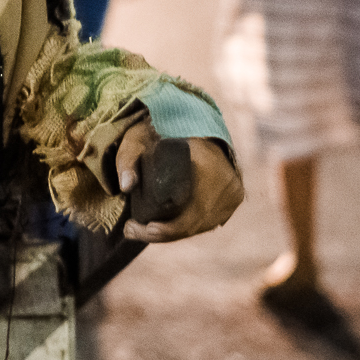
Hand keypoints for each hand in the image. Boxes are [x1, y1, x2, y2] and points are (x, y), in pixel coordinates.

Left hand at [115, 119, 243, 241]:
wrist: (191, 125)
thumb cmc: (160, 132)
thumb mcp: (137, 139)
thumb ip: (127, 158)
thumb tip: (126, 186)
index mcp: (209, 163)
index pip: (193, 209)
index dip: (169, 227)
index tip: (141, 226)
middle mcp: (228, 179)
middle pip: (196, 222)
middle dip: (162, 234)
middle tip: (130, 230)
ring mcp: (233, 191)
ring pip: (202, 225)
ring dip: (173, 233)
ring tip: (141, 230)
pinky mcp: (233, 198)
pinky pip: (209, 221)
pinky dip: (186, 227)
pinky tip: (163, 228)